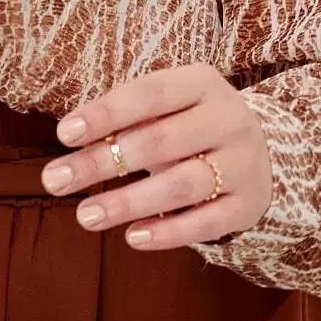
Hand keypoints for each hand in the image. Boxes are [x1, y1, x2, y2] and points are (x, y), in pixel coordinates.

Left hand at [42, 62, 273, 249]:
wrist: (265, 152)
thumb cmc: (192, 125)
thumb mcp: (169, 108)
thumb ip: (128, 119)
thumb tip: (72, 141)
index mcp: (202, 83)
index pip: (149, 94)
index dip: (105, 113)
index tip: (64, 134)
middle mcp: (227, 119)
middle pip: (159, 142)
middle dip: (102, 162)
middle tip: (55, 180)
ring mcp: (242, 163)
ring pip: (181, 185)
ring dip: (128, 201)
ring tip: (85, 216)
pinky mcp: (247, 204)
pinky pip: (206, 223)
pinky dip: (168, 231)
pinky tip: (132, 237)